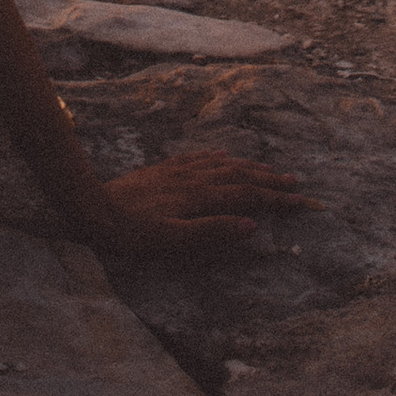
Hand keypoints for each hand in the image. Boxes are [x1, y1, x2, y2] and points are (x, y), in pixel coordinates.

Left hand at [81, 149, 310, 255]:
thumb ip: (213, 231)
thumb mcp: (174, 240)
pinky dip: (218, 157)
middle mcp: (193, 179)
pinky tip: (223, 155)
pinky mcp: (164, 170)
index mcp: (200, 197)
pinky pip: (199, 158)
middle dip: (269, 180)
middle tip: (296, 183)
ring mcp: (178, 172)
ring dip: (248, 166)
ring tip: (269, 169)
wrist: (93, 208)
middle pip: (239, 176)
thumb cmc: (133, 233)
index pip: (247, 195)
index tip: (302, 202)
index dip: (276, 199)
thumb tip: (252, 225)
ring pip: (222, 165)